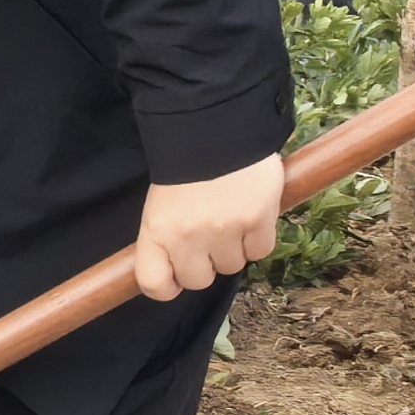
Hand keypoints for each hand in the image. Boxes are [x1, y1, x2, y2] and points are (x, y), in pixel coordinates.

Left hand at [134, 150, 287, 300]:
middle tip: (208, 238)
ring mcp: (224, 231)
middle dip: (205, 264)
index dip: (167, 286)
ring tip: (230, 218)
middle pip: (199, 281)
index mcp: (156, 231)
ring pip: (232, 266)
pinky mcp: (257, 221)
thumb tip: (174, 272)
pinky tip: (251, 215)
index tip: (176, 276)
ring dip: (234, 249)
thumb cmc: (185, 166)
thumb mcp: (161, 204)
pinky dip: (258, 238)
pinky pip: (260, 251)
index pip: (154, 284)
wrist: (216, 128)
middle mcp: (187, 237)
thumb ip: (165, 238)